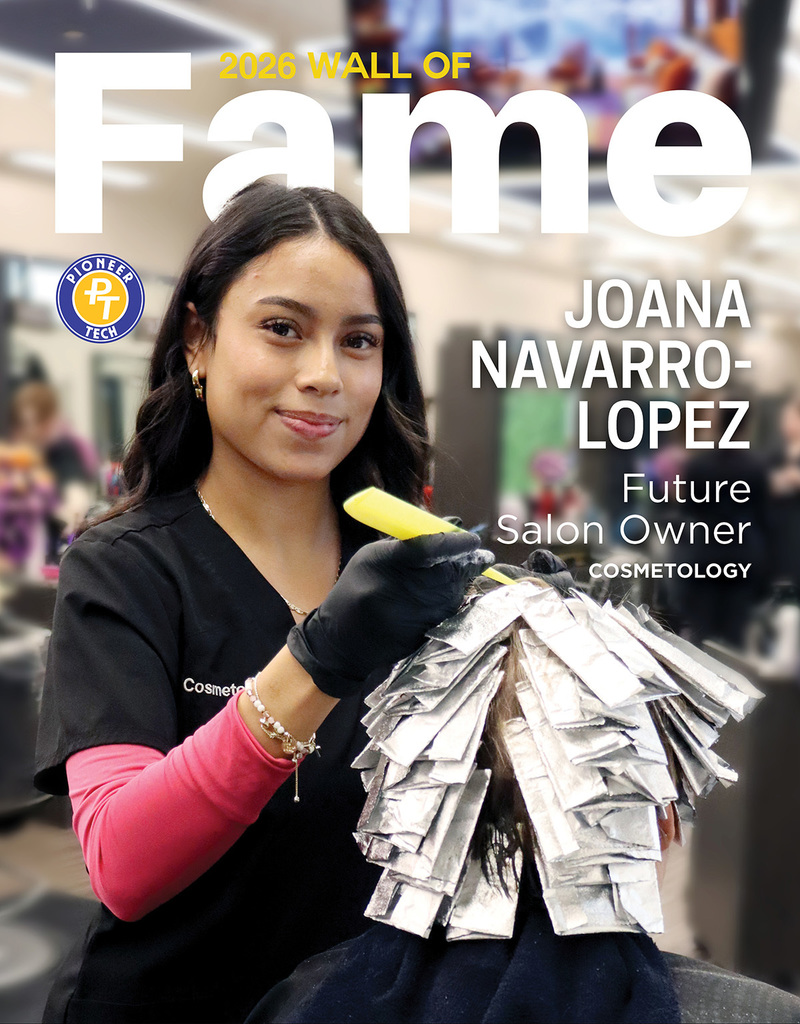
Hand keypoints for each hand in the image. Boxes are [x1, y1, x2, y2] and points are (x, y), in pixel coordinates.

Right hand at [287, 533, 492, 696]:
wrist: (344, 640)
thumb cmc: (357, 588)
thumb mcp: (373, 555)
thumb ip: (410, 540)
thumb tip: (451, 526)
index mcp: (387, 562)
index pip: (430, 547)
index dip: (455, 542)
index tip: (472, 539)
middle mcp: (405, 589)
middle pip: (451, 569)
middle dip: (469, 560)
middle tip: (480, 553)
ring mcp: (419, 614)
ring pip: (457, 589)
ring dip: (464, 579)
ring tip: (461, 572)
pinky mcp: (427, 631)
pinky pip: (451, 608)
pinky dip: (455, 598)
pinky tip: (445, 594)